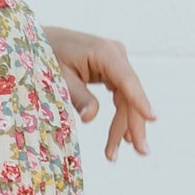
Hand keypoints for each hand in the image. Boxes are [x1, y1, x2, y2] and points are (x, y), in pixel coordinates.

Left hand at [42, 28, 154, 161]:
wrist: (42, 40)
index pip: (127, 80)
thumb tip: (90, 117)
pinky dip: (119, 116)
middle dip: (134, 124)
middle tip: (140, 151)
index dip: (140, 100)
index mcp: (104, 52)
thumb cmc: (47, 55)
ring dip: (123, 126)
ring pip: (126, 99)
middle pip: (130, 94)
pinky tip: (122, 137)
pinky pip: (120, 96)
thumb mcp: (59, 78)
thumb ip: (77, 96)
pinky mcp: (111, 71)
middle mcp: (115, 55)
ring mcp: (116, 62)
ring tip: (113, 154)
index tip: (152, 118)